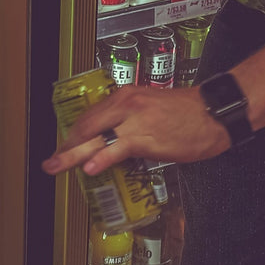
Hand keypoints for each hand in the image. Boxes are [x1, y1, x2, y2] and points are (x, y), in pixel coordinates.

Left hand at [42, 85, 232, 176]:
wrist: (213, 112)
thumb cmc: (187, 113)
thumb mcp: (151, 109)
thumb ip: (128, 121)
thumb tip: (110, 141)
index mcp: (125, 97)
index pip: (90, 117)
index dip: (74, 135)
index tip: (64, 147)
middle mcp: (125, 105)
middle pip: (86, 127)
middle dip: (66, 146)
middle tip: (50, 160)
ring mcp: (134, 121)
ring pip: (96, 138)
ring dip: (73, 155)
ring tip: (57, 166)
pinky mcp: (146, 137)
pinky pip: (118, 149)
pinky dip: (102, 158)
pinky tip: (90, 167)